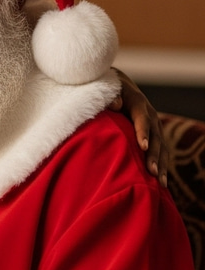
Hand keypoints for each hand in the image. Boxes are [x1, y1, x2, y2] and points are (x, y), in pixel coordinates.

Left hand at [110, 67, 167, 185]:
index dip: (143, 132)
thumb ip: (110, 97)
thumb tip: (116, 104)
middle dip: (154, 155)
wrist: (119, 85)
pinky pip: (160, 152)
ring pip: (161, 146)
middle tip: (152, 172)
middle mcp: (150, 115)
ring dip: (161, 165)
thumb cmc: (107, 90)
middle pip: (155, 136)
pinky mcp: (154, 135)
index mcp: (138, 103)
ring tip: (160, 183)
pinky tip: (161, 184)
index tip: (142, 147)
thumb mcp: (107, 89)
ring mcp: (154, 126)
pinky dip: (161, 166)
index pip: (142, 118)